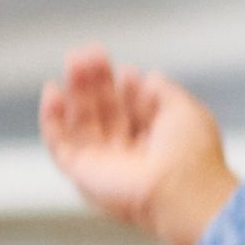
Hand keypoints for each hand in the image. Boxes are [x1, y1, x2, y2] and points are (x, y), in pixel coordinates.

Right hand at [38, 49, 235, 244]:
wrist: (182, 190)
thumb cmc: (193, 156)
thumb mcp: (184, 110)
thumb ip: (164, 90)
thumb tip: (149, 76)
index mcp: (155, 143)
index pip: (131, 110)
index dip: (127, 88)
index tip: (127, 71)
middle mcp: (128, 156)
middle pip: (103, 112)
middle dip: (96, 82)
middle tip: (90, 53)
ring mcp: (104, 166)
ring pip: (80, 123)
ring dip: (74, 91)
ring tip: (74, 61)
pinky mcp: (83, 176)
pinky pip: (59, 146)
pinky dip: (51, 120)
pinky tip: (52, 91)